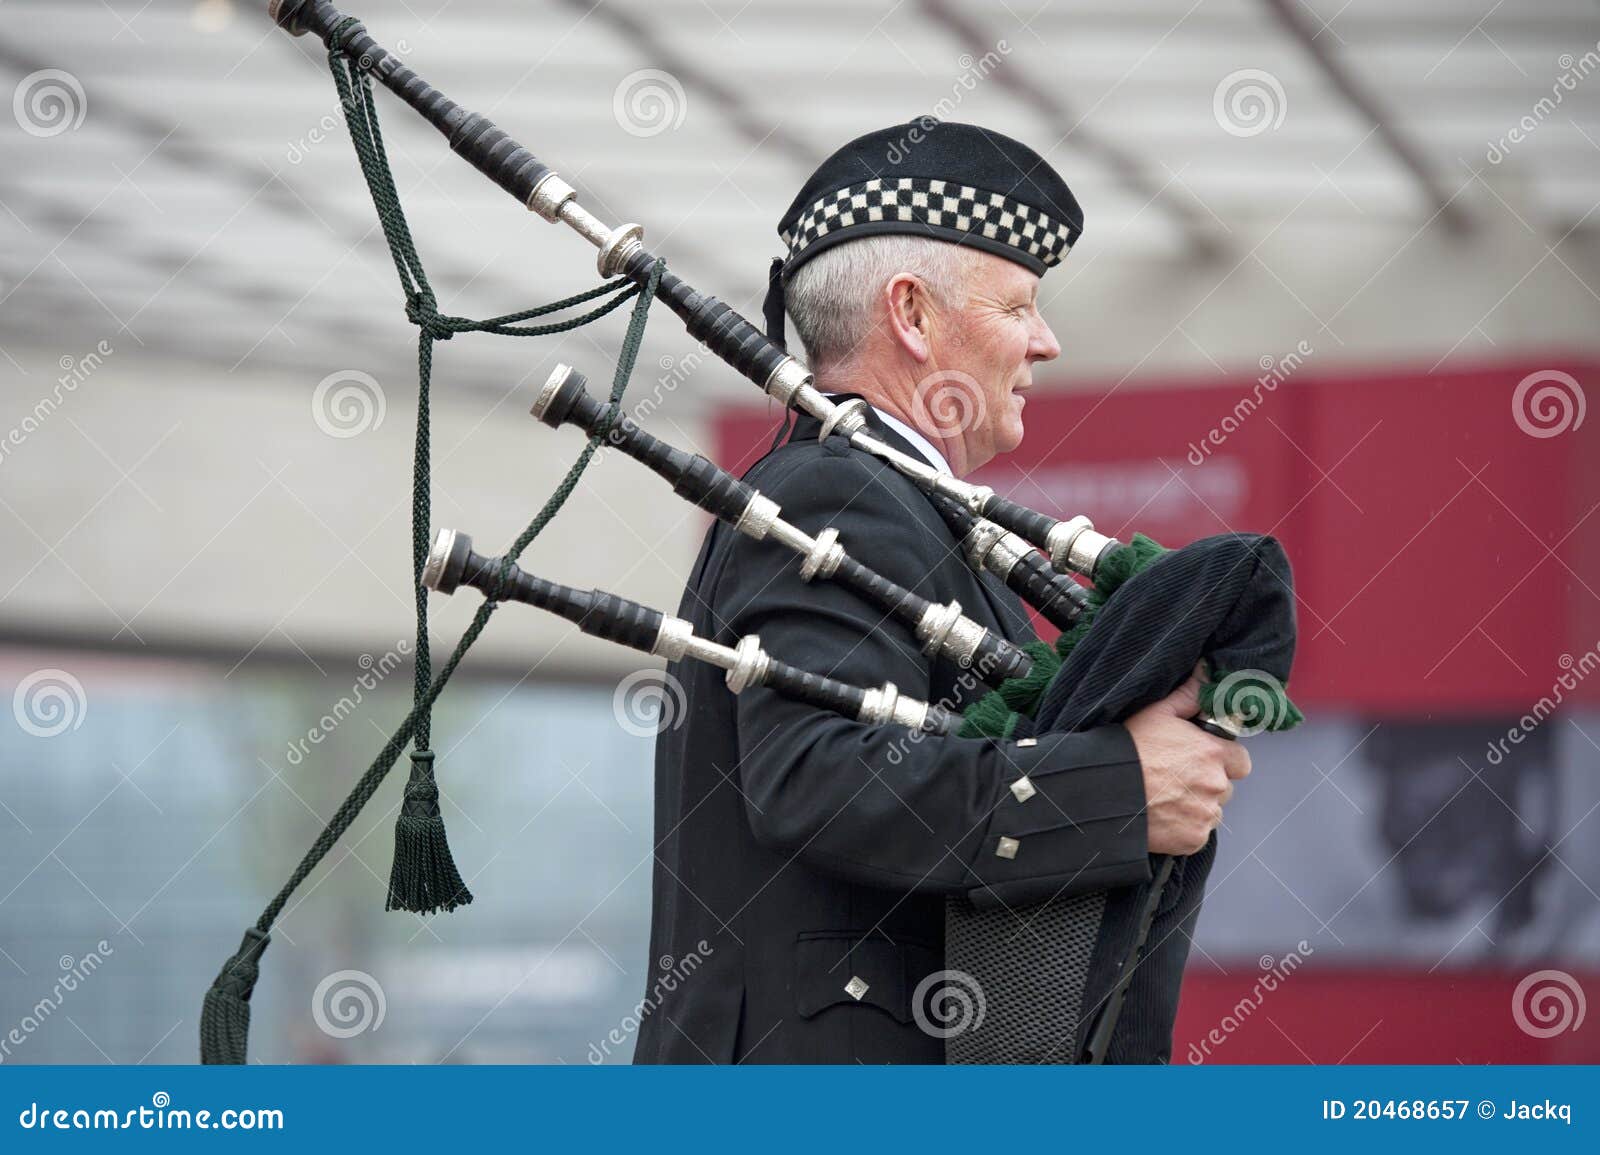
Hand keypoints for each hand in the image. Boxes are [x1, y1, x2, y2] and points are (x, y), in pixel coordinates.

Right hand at [1123, 664, 1252, 855]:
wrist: (1103, 792)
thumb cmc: (1128, 749)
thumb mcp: (1156, 713)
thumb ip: (1189, 695)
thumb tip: (1209, 673)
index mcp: (1213, 754)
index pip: (1240, 761)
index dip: (1222, 760)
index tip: (1201, 760)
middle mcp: (1216, 786)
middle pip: (1225, 787)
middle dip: (1207, 784)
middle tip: (1175, 779)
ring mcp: (1205, 815)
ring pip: (1211, 811)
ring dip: (1196, 807)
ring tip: (1165, 799)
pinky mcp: (1193, 840)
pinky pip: (1198, 834)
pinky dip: (1184, 828)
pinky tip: (1162, 817)